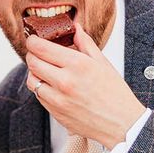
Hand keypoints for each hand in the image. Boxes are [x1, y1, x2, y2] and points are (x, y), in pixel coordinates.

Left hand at [25, 23, 145, 148]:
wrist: (121, 124)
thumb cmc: (115, 94)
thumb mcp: (102, 63)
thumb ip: (85, 43)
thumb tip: (75, 27)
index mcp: (77, 65)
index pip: (41, 48)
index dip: (33, 41)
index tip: (33, 39)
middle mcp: (65, 81)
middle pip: (32, 62)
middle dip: (32, 54)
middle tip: (38, 52)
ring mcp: (58, 99)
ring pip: (31, 80)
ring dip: (34, 72)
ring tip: (45, 69)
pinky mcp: (56, 113)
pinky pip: (39, 96)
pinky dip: (41, 88)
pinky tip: (52, 85)